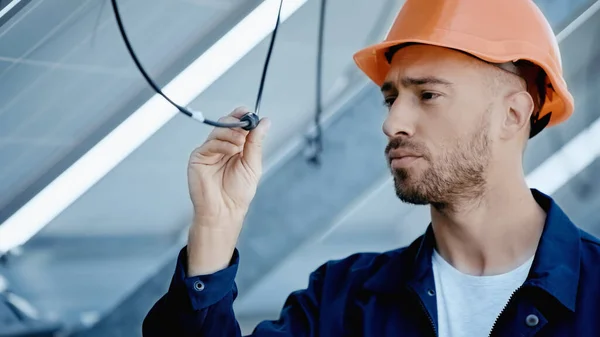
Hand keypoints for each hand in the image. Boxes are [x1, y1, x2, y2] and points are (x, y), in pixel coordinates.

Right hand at [186, 107, 270, 274]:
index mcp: (235, 147)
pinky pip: (210, 143)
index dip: (243, 116)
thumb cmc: (238, 192)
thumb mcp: (253, 164)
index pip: (238, 125)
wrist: (224, 211)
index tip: (250, 112)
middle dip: (237, 122)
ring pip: (218, 130)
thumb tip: (265, 122)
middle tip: (245, 127)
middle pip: (227, 123)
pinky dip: (222, 144)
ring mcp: (209, 151)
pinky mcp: (198, 157)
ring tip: (239, 146)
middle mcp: (222, 146)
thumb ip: (256, 142)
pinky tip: (231, 151)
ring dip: (231, 134)